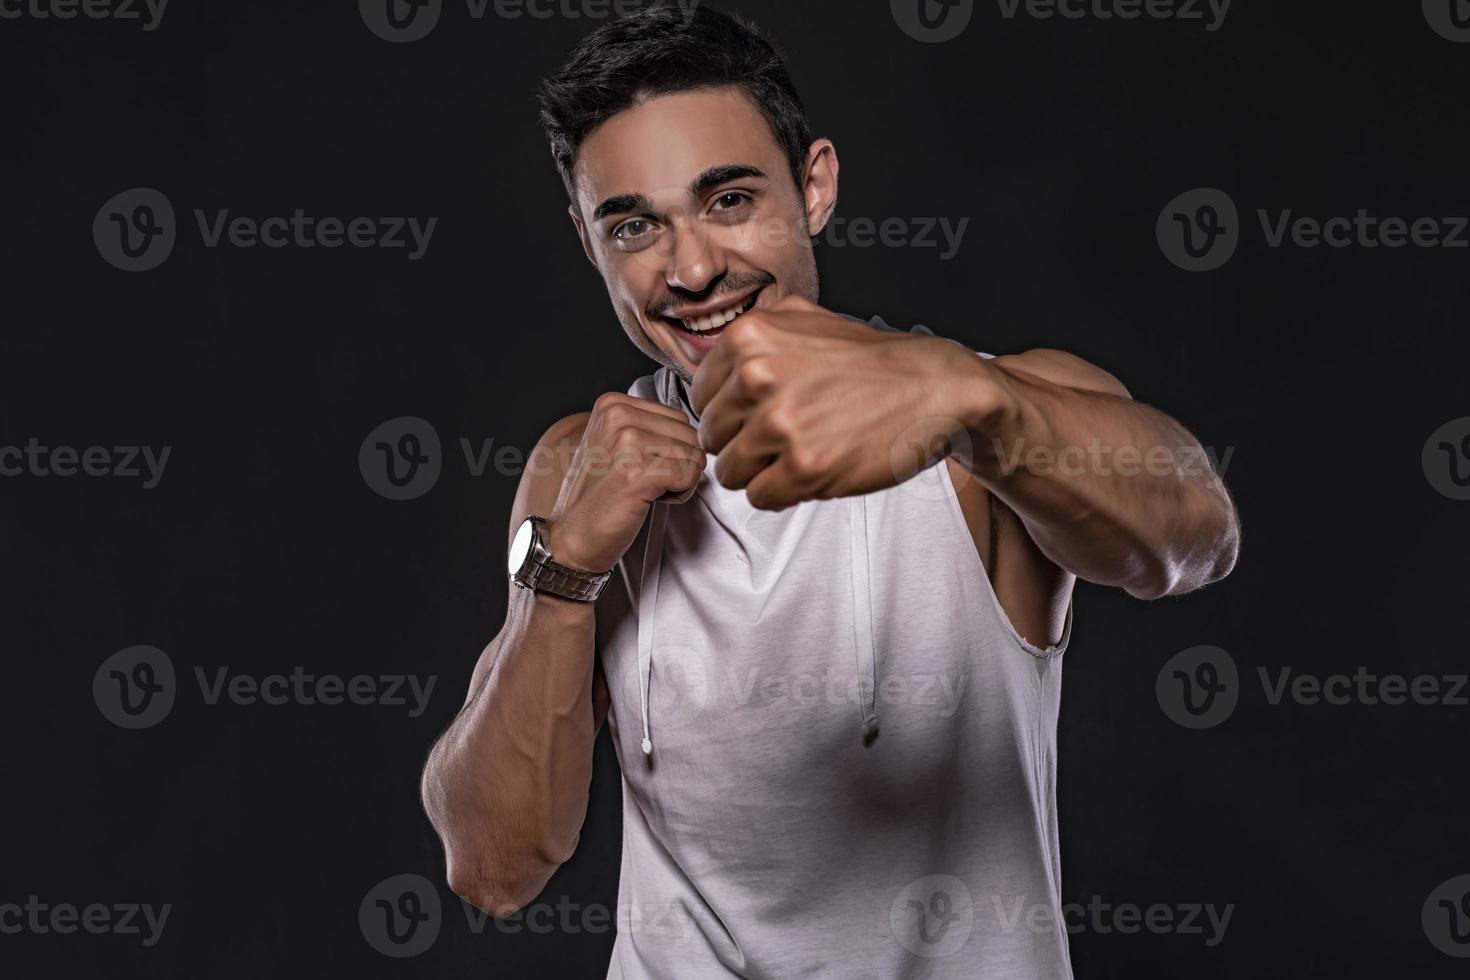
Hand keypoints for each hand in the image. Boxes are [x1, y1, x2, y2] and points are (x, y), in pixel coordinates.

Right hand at [546, 393, 705, 571]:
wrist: (575, 534)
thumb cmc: (602, 495)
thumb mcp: (619, 445)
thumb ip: (651, 427)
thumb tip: (699, 429)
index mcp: (613, 404)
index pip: (678, 418)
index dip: (671, 449)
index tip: (640, 466)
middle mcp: (619, 416)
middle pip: (689, 434)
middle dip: (679, 464)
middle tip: (644, 482)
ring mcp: (627, 442)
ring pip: (693, 455)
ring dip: (679, 481)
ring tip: (645, 491)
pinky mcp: (638, 471)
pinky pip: (690, 475)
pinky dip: (680, 494)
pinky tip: (649, 500)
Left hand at [690, 296, 1013, 509]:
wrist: (933, 387)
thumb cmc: (870, 360)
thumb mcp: (803, 320)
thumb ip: (750, 339)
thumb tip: (708, 372)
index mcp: (749, 338)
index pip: (701, 397)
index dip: (729, 413)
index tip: (758, 415)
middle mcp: (757, 377)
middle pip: (712, 437)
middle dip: (743, 443)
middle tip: (784, 437)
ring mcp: (780, 424)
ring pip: (730, 472)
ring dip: (761, 472)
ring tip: (798, 454)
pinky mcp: (804, 467)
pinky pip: (760, 498)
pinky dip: (782, 493)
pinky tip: (811, 471)